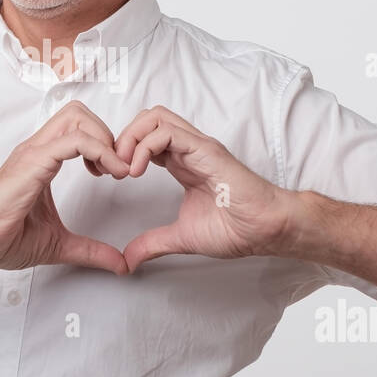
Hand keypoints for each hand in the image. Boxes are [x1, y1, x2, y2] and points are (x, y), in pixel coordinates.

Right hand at [0, 101, 131, 274]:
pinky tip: (109, 173)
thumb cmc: (2, 238)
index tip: (114, 173)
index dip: (103, 144)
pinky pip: (75, 140)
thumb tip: (120, 264)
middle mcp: (37, 149)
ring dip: (105, 139)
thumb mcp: (59, 244)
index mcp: (41, 160)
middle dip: (107, 134)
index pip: (77, 127)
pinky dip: (101, 151)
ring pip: (78, 117)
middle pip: (79, 113)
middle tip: (116, 168)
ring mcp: (35, 152)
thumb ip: (90, 251)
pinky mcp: (35, 161)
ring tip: (115, 171)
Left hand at [113, 106, 299, 273]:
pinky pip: (167, 132)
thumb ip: (153, 243)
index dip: (122, 151)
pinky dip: (144, 146)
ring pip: (154, 117)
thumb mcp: (181, 237)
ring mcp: (197, 145)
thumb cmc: (236, 228)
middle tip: (112, 169)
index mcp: (182, 162)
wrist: (266, 229)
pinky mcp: (206, 149)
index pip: (144, 138)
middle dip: (121, 138)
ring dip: (130, 138)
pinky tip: (137, 171)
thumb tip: (129, 259)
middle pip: (146, 118)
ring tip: (123, 169)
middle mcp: (188, 148)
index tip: (109, 176)